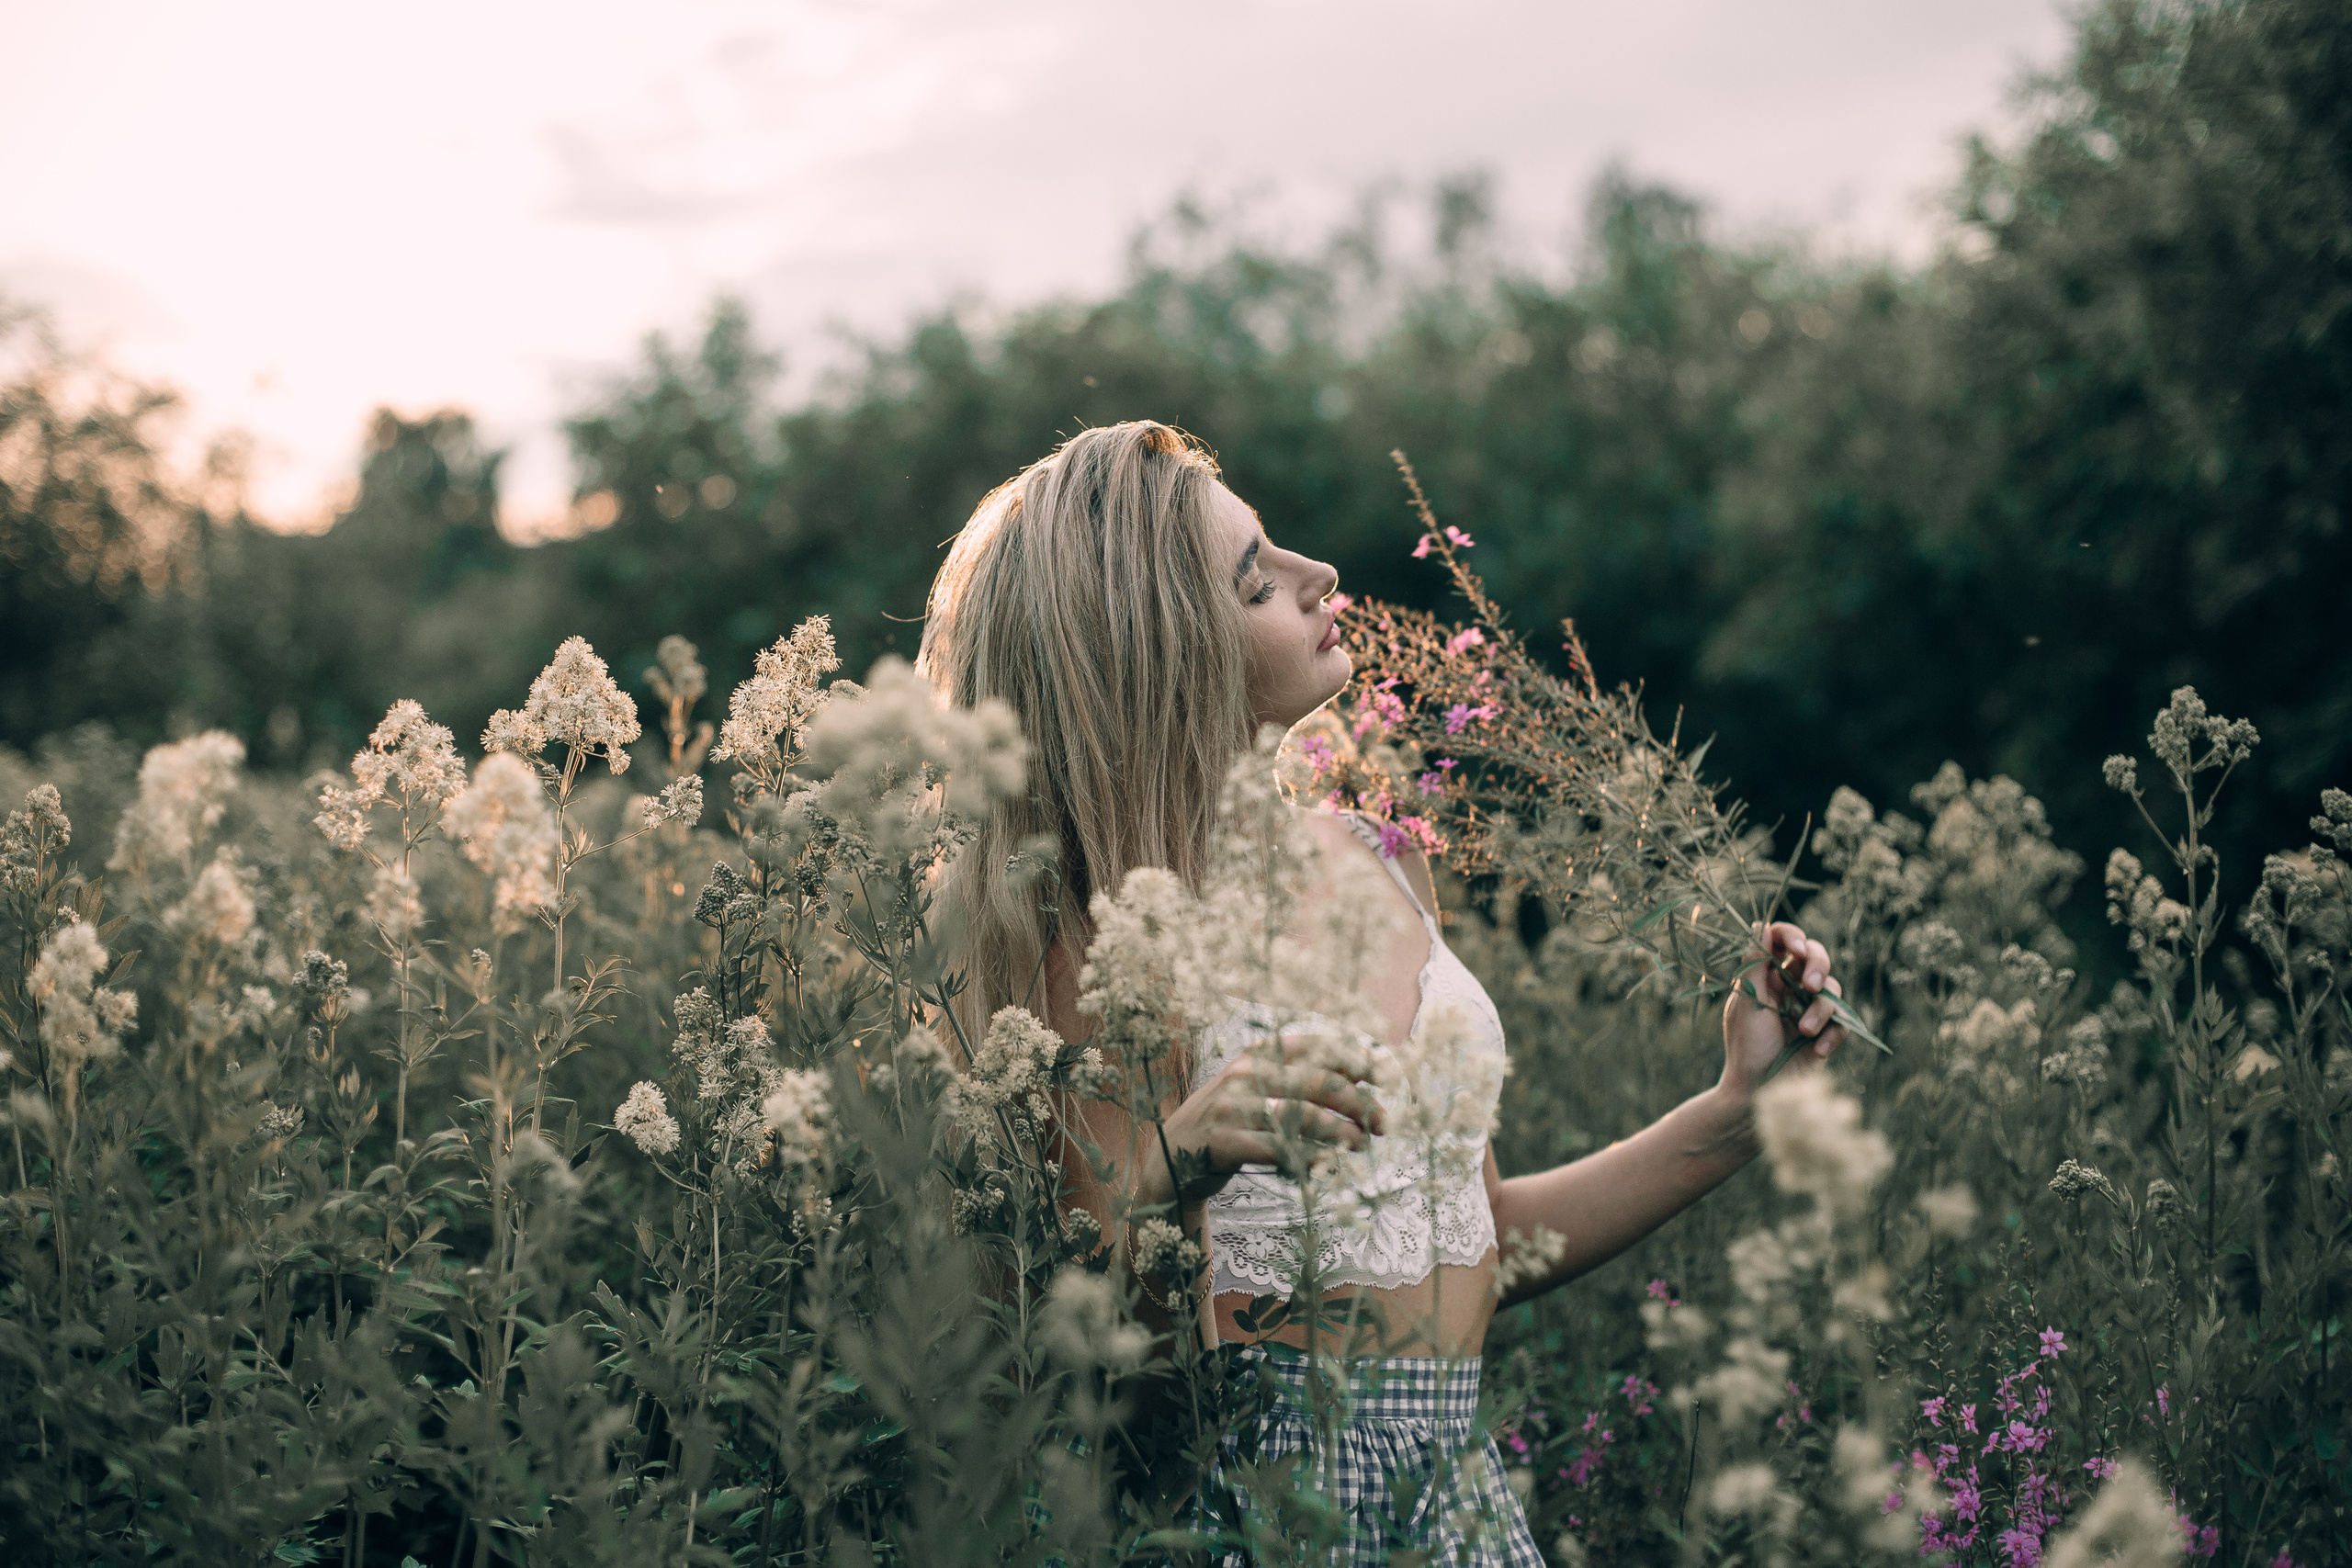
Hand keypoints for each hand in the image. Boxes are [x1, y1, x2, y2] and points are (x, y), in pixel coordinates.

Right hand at [1134, 1026, 1386, 1208]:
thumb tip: (1364, 1074)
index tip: (1385, 1075)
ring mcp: (1232, 1108)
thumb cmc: (1231, 1120)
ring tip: (1361, 1145)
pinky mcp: (1224, 1142)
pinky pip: (1278, 1150)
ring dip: (1339, 1132)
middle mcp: (1245, 1074)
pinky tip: (1327, 1166)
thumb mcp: (1260, 1088)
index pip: (1314, 1045)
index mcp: (1258, 1055)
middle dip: (1357, 1101)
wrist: (1172, 1156)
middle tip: (1384, 1122)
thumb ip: (1303, 1078)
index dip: (1353, 1057)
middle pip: (1315, 1081)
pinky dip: (1309, 1158)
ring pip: (1301, 1116)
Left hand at [1719, 920, 1846, 1101]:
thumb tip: (1761, 926)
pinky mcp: (1827, 1032)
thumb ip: (1754, 964)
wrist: (1758, 1092)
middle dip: (1818, 965)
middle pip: (1815, 956)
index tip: (1794, 947)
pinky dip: (1832, 1033)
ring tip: (1804, 1031)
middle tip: (1810, 985)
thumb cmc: (1746, 1046)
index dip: (1791, 936)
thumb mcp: (1746, 1002)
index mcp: (1766, 976)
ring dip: (1820, 1009)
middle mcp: (1790, 988)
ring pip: (1831, 989)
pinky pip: (1842, 1021)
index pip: (1782, 941)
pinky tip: (1817, 1050)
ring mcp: (1810, 1009)